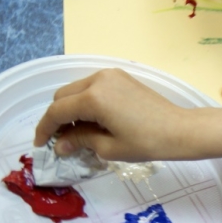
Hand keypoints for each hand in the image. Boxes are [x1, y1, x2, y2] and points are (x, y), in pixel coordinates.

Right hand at [34, 69, 189, 161]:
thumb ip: (80, 141)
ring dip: (72, 109)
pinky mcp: (122, 77)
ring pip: (77, 90)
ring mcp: (112, 75)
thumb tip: (61, 145)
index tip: (41, 144)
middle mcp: (99, 79)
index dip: (45, 129)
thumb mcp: (110, 147)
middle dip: (57, 118)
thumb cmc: (148, 143)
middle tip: (60, 140)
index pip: (57, 111)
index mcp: (93, 97)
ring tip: (78, 133)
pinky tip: (94, 121)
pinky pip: (94, 87)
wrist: (181, 130)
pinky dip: (87, 102)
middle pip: (64, 96)